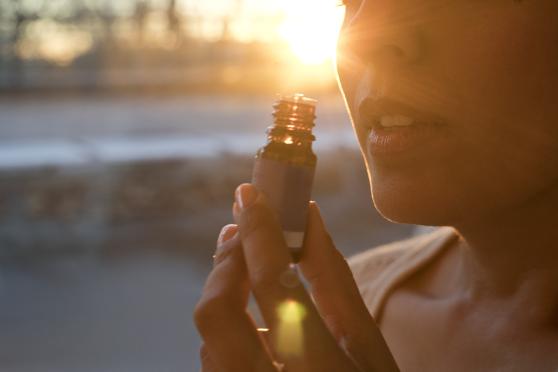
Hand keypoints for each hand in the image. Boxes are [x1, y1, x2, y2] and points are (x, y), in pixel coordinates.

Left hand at [194, 183, 398, 371]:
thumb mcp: (367, 344)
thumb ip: (333, 277)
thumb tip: (308, 215)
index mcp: (321, 369)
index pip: (276, 285)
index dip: (260, 232)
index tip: (249, 194)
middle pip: (218, 314)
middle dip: (226, 263)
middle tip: (240, 230)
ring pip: (208, 340)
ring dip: (224, 294)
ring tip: (245, 264)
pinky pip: (214, 362)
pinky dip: (228, 329)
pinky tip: (252, 319)